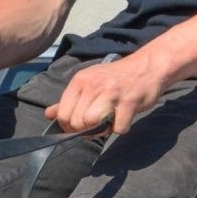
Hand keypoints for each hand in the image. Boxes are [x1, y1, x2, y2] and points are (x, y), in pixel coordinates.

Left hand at [46, 51, 167, 133]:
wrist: (147, 66)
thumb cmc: (116, 78)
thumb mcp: (89, 83)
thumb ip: (68, 100)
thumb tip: (48, 114)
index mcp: (80, 81)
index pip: (63, 114)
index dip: (69, 127)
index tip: (79, 127)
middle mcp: (93, 86)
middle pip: (76, 122)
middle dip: (86, 130)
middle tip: (97, 124)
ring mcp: (112, 93)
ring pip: (92, 124)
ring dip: (101, 130)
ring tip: (108, 123)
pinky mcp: (129, 102)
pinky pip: (118, 128)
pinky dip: (120, 128)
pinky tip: (123, 118)